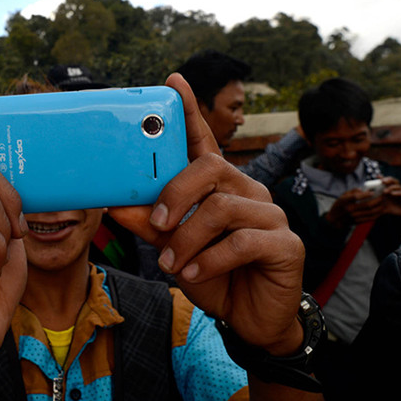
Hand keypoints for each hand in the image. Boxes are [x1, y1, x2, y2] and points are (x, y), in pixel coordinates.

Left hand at [111, 73, 304, 355]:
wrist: (249, 320)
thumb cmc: (212, 275)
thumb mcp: (172, 249)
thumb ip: (150, 224)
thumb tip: (115, 203)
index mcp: (220, 186)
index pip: (203, 141)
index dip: (189, 110)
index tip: (173, 80)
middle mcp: (248, 191)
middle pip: (210, 168)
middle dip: (176, 193)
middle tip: (157, 224)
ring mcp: (271, 215)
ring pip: (222, 208)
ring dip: (187, 240)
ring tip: (171, 264)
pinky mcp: (285, 244)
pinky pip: (242, 242)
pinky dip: (209, 260)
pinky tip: (193, 274)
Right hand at [325, 188, 384, 226]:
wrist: (334, 219)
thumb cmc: (339, 205)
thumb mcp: (342, 196)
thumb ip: (352, 192)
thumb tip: (363, 190)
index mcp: (344, 201)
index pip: (356, 197)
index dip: (366, 194)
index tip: (372, 192)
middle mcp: (349, 209)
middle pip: (367, 205)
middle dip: (377, 200)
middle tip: (382, 196)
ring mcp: (354, 216)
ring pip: (370, 212)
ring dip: (378, 207)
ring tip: (382, 202)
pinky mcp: (357, 221)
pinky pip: (369, 218)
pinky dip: (376, 213)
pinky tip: (379, 209)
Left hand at [378, 176, 400, 217]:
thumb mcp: (389, 208)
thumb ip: (381, 207)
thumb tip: (371, 209)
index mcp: (393, 191)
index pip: (388, 183)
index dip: (383, 178)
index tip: (377, 176)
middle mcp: (398, 190)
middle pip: (393, 181)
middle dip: (387, 179)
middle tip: (381, 181)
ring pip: (398, 186)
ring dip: (391, 187)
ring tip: (385, 191)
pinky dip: (397, 192)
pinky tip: (392, 194)